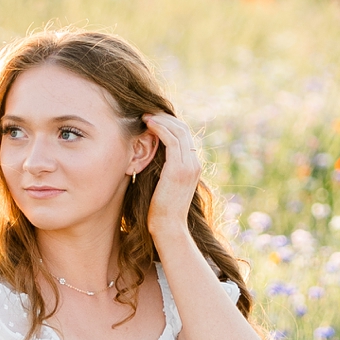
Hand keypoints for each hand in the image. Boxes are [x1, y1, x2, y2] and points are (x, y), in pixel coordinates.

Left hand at [143, 113, 204, 242]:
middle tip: (146, 112)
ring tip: (144, 115)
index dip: (169, 123)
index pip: (184, 135)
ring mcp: (189, 166)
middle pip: (183, 129)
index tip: (151, 118)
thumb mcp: (163, 183)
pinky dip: (160, 128)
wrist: (168, 227)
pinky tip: (147, 124)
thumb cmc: (160, 210)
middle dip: (164, 117)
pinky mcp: (179, 169)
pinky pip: (172, 140)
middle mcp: (195, 163)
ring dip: (161, 120)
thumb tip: (147, 155)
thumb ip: (162, 168)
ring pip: (178, 131)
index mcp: (193, 166)